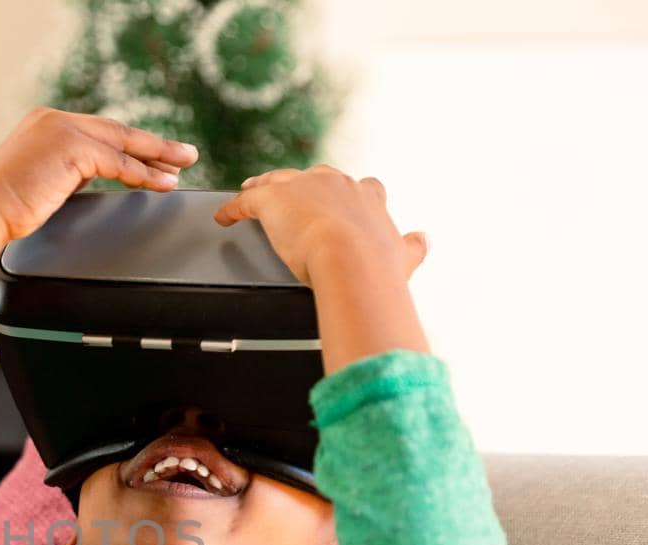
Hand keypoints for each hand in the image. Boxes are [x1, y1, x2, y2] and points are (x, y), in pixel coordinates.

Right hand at [0, 107, 199, 242]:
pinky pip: (118, 162)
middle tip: (183, 153)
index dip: (130, 144)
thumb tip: (89, 176)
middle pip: (116, 131)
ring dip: (158, 155)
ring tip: (183, 164)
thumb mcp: (40, 180)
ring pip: (122, 143)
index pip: (99, 131)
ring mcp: (64, 130)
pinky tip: (162, 182)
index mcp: (45, 123)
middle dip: (153, 144)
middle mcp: (55, 119)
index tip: (154, 154)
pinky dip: (144, 173)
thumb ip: (66, 171)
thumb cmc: (3, 208)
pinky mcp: (72, 148)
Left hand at [213, 165, 426, 286]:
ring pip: (278, 181)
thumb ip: (411, 247)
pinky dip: (233, 209)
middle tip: (291, 194)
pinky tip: (224, 216)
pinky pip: (245, 202)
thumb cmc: (377, 266)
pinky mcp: (270, 200)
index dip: (345, 194)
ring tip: (252, 192)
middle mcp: (336, 183)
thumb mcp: (402, 256)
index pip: (358, 186)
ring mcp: (302, 188)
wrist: (353, 261)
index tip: (340, 200)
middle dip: (302, 184)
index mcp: (366, 196)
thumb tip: (423, 239)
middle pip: (314, 176)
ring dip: (265, 186)